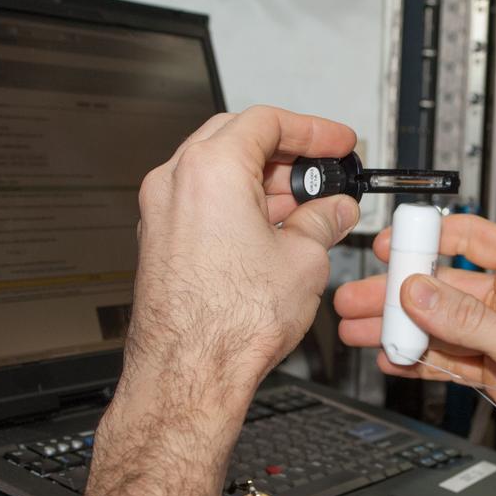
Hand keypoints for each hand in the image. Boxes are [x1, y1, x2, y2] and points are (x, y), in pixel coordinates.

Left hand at [110, 106, 360, 432]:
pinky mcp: (158, 241)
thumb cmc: (230, 322)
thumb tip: (335, 211)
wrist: (188, 373)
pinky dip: (235, 204)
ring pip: (215, 170)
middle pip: (236, 137)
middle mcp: (174, 181)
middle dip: (285, 152)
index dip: (312, 129)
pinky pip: (200, 202)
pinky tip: (270, 232)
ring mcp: (160, 211)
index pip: (266, 121)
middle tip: (322, 171)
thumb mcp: (303, 260)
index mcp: (210, 168)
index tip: (337, 143)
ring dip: (261, 181)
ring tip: (305, 209)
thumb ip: (324, 222)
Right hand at [334, 215, 495, 487]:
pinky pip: (448, 359)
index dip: (428, 237)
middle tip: (358, 298)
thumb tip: (419, 292)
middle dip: (398, 293)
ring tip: (360, 330)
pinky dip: (418, 359)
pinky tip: (392, 358)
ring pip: (440, 326)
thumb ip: (468, 319)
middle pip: (444, 286)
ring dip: (401, 328)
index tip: (390, 244)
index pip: (471, 239)